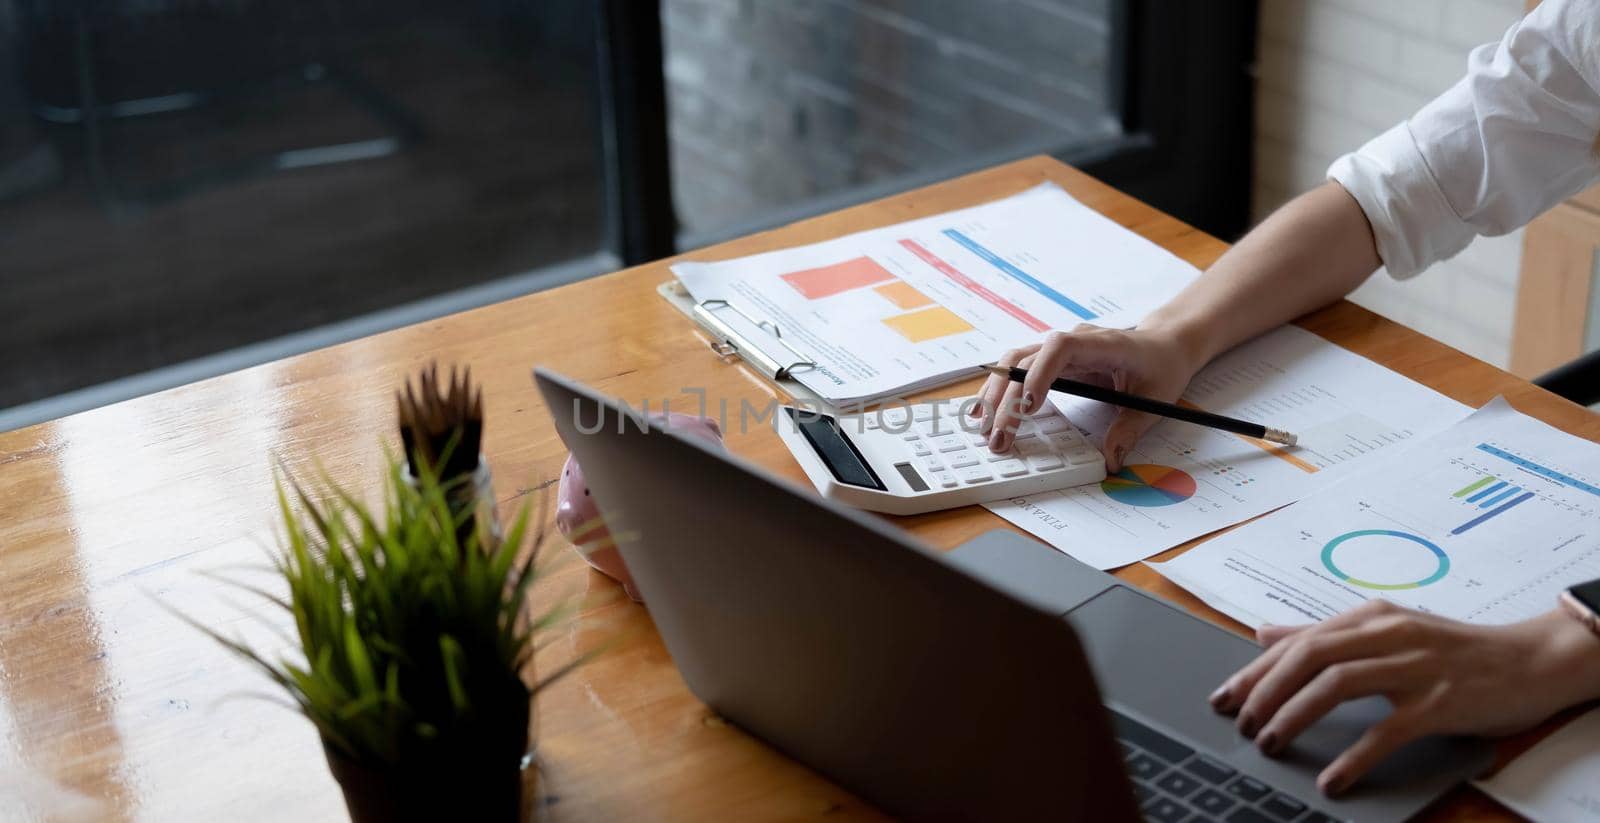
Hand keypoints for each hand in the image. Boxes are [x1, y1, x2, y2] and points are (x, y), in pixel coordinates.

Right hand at [971, 324, 1201, 468]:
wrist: (1163, 345)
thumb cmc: (1160, 366)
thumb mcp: (1154, 401)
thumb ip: (1129, 431)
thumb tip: (1111, 460)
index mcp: (1101, 344)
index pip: (1060, 348)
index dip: (1040, 373)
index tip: (1029, 406)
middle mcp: (1073, 342)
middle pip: (1026, 359)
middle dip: (1008, 398)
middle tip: (998, 436)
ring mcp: (1058, 350)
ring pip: (1014, 362)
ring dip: (996, 394)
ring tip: (984, 427)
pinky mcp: (1051, 362)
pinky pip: (1018, 370)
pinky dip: (1001, 390)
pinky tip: (987, 411)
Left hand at [1209, 601, 1599, 795]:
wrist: (1532, 659)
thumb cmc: (1456, 650)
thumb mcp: (1387, 630)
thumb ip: (1326, 634)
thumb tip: (1265, 632)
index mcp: (1370, 617)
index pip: (1299, 641)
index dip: (1255, 670)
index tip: (1225, 696)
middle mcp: (1388, 634)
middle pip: (1308, 656)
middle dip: (1264, 690)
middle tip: (1240, 722)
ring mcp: (1414, 667)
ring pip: (1336, 684)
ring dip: (1294, 715)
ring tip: (1270, 743)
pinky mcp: (1440, 702)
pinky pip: (1386, 731)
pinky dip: (1354, 756)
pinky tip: (1333, 778)